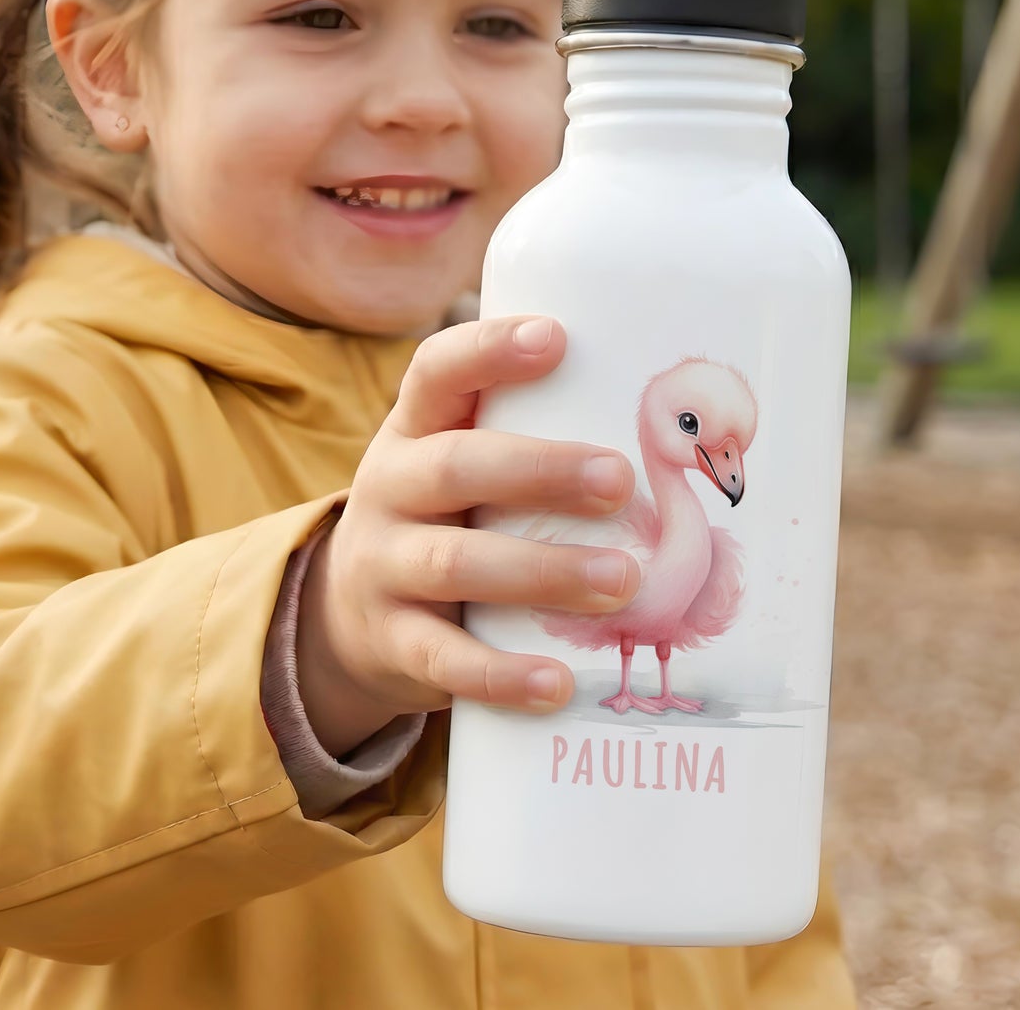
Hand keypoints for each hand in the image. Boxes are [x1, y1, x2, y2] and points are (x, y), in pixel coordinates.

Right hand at [296, 316, 638, 755]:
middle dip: (540, 470)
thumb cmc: (446, 517)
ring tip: (624, 580)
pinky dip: (502, 673)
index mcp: (413, 430)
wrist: (348, 614)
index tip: (556, 337)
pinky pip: (444, 659)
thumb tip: (672, 413)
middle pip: (454, 467)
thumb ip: (528, 434)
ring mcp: (383, 566)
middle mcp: (389, 489)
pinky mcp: (393, 642)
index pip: (436, 372)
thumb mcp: (458, 462)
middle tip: (621, 478)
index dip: (489, 351)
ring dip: (543, 571)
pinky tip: (560, 682)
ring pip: (456, 564)